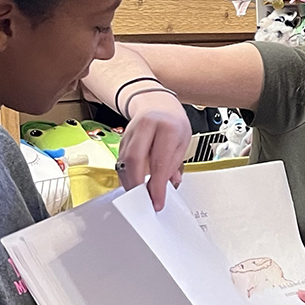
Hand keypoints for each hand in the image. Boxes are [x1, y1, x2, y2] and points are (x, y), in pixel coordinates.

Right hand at [115, 90, 190, 211]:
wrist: (156, 103)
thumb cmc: (173, 123)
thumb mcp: (183, 141)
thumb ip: (174, 164)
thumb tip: (167, 186)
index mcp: (167, 127)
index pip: (159, 162)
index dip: (156, 186)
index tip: (157, 201)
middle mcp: (146, 127)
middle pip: (135, 160)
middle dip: (137, 185)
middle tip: (143, 201)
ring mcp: (131, 131)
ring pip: (124, 160)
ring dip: (130, 181)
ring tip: (138, 196)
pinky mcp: (122, 138)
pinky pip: (121, 160)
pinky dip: (126, 175)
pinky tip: (133, 183)